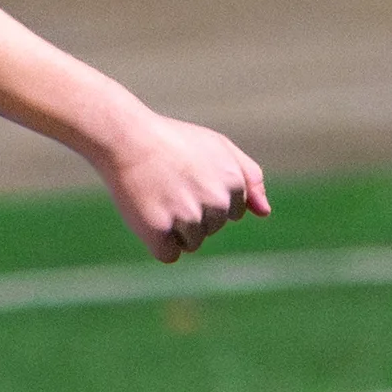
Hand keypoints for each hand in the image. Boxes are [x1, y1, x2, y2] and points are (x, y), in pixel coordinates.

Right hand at [100, 115, 269, 261]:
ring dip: (175, 228)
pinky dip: (157, 241)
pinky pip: (169, 254)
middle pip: (212, 228)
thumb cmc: (173, 142)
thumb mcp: (219, 147)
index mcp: (234, 182)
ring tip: (158, 197)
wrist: (125, 137)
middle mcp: (216, 201)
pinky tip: (147, 214)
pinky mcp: (160, 230)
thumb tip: (265, 212)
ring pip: (191, 243)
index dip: (207, 197)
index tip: (189, 176)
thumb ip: (250, 178)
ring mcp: (188, 217)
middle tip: (169, 184)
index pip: (233, 213)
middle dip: (192, 212)